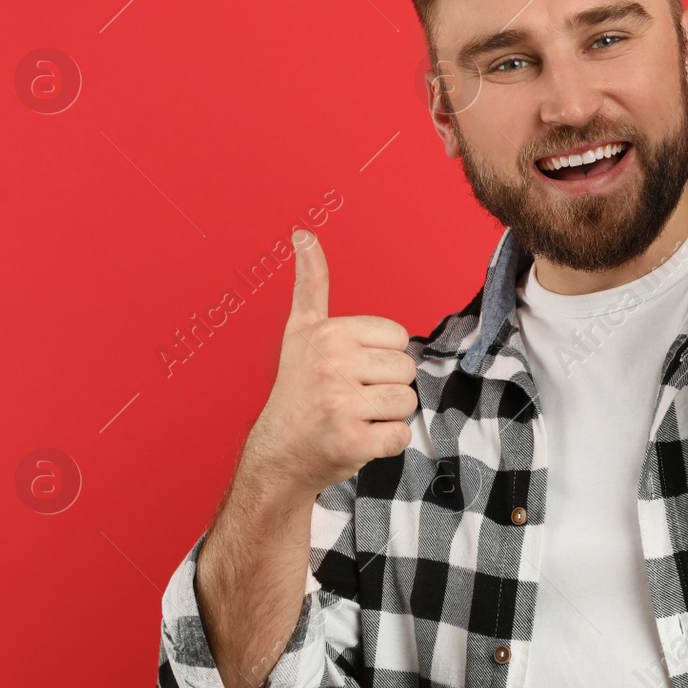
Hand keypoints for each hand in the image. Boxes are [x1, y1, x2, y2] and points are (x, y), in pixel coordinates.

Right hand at [239, 230, 417, 498]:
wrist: (279, 453)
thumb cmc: (298, 390)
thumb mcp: (301, 330)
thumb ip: (311, 283)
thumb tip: (304, 234)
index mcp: (329, 333)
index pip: (398, 338)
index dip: (381, 357)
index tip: (349, 370)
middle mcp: (332, 365)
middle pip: (406, 370)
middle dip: (386, 387)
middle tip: (350, 397)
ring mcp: (341, 405)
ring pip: (408, 402)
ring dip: (387, 415)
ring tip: (354, 417)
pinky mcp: (352, 441)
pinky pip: (401, 436)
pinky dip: (386, 443)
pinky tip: (358, 439)